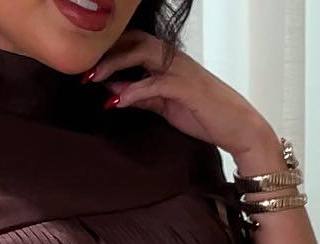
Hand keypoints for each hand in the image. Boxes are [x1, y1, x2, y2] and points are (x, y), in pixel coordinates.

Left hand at [84, 29, 278, 169]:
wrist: (236, 127)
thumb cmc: (203, 115)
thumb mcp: (164, 105)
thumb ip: (141, 96)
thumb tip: (112, 92)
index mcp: (167, 60)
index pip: (133, 44)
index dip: (109, 52)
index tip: (85, 67)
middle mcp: (173, 59)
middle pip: (134, 41)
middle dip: (106, 53)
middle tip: (82, 70)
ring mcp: (180, 71)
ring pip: (142, 54)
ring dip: (115, 65)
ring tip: (94, 79)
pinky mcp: (186, 87)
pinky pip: (155, 83)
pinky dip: (133, 91)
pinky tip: (117, 102)